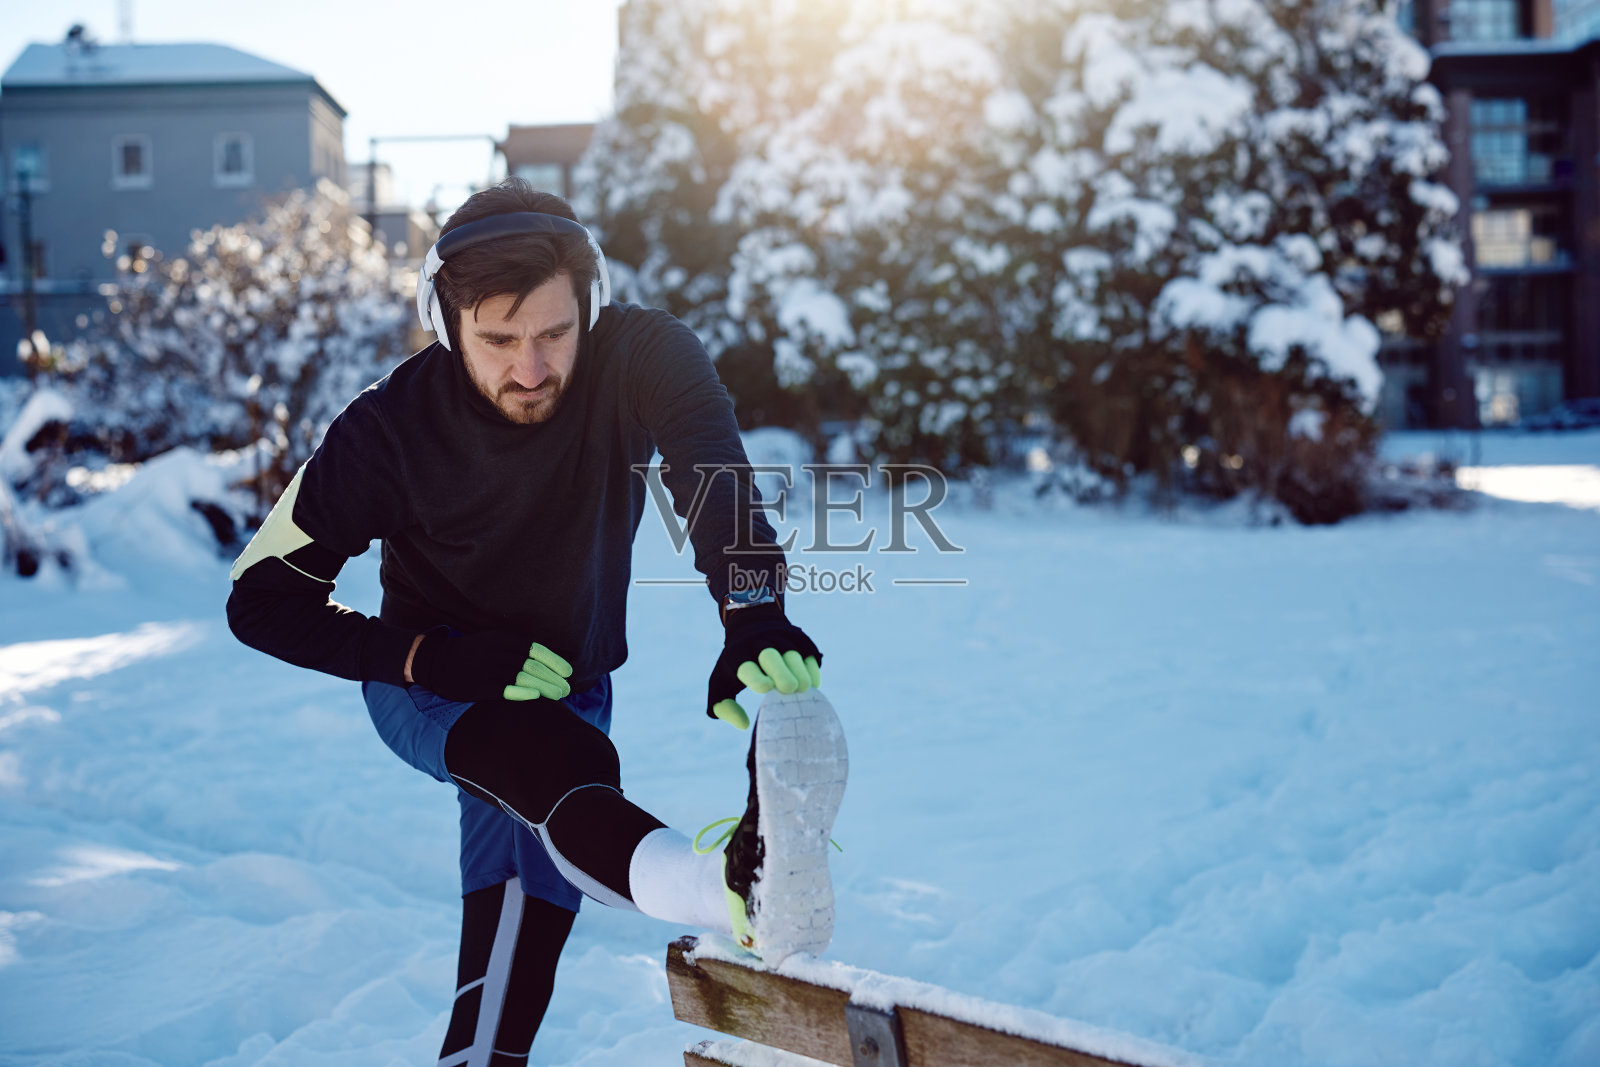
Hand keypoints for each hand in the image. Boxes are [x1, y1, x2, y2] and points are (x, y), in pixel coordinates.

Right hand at [409, 628, 573, 702]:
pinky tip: (536, 697)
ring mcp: (489, 668)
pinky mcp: (480, 685)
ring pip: (525, 678)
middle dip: (554, 678)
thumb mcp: (493, 642)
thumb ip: (515, 649)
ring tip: (559, 696)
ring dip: (545, 687)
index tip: (569, 672)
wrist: (437, 662)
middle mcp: (499, 652)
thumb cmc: (472, 654)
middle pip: (534, 666)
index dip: (556, 662)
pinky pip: (506, 689)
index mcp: (504, 639)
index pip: (537, 650)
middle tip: (567, 689)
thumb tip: (544, 662)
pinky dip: (523, 692)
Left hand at [706, 604, 821, 728]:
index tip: (766, 689)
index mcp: (737, 655)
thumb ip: (724, 708)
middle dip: (782, 673)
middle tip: (789, 689)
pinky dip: (811, 670)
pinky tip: (811, 684)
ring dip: (800, 674)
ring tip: (802, 690)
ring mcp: (781, 638)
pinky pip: (808, 654)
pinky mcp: (799, 639)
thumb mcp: (721, 683)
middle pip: (770, 656)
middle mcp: (759, 642)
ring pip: (792, 654)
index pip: (747, 667)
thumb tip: (743, 724)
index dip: (758, 679)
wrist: (751, 622)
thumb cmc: (736, 664)